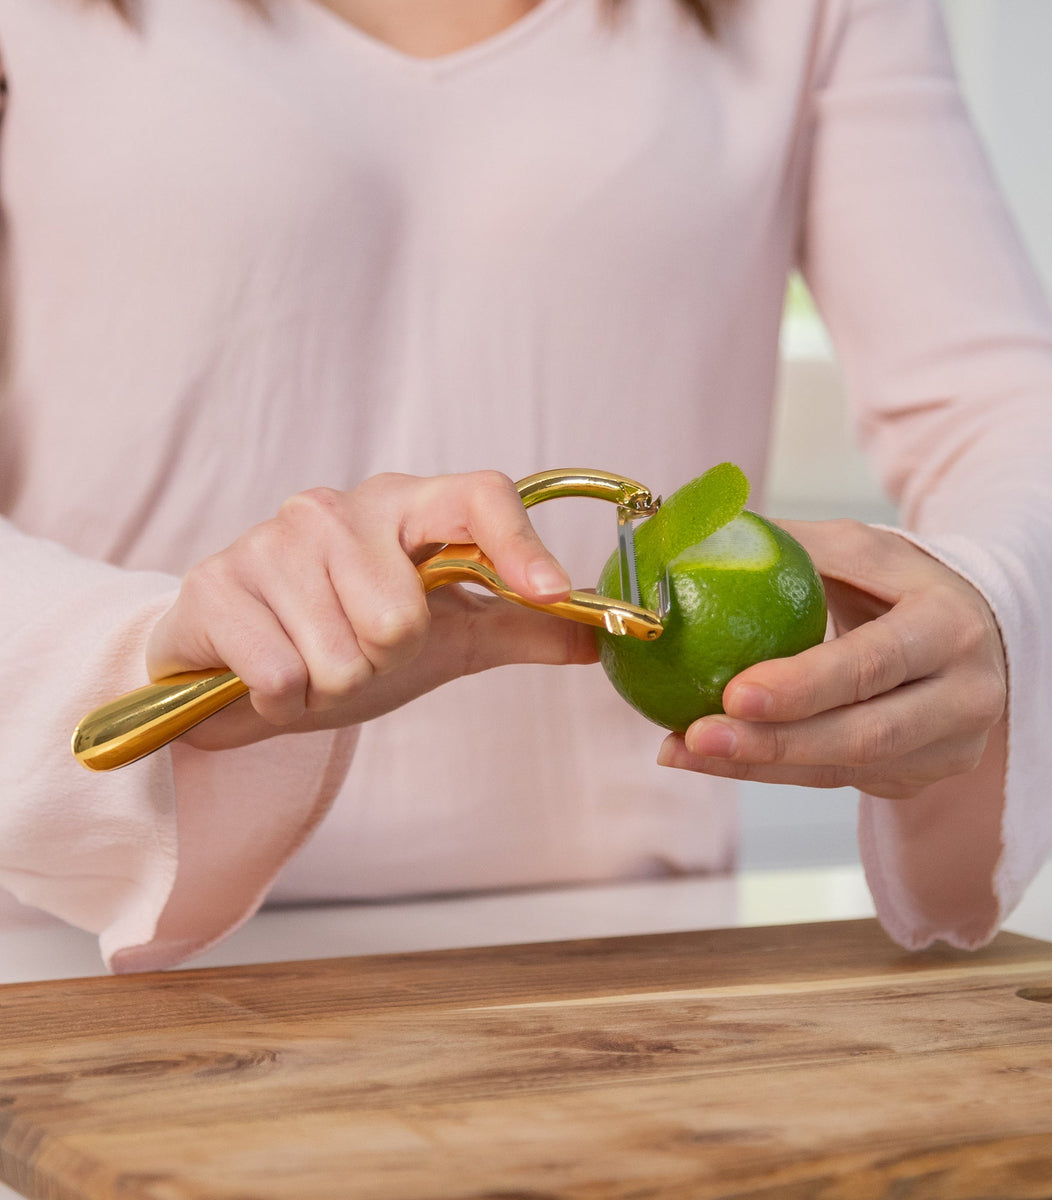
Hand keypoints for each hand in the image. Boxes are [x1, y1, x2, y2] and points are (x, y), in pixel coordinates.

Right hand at [146, 471, 597, 749]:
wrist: (244, 666)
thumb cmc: (350, 638)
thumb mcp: (445, 637)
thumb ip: (519, 630)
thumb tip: (597, 640)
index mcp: (408, 505)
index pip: (477, 495)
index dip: (518, 544)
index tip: (549, 594)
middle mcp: (338, 507)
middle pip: (402, 615)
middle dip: (385, 659)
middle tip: (359, 650)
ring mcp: (271, 538)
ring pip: (342, 653)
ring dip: (333, 682)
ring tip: (314, 659)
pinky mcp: (215, 584)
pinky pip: (282, 676)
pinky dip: (285, 699)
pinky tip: (272, 674)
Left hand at [657, 519, 1006, 798]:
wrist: (976, 632)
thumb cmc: (901, 583)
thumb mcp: (862, 549)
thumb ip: (794, 546)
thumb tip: (702, 537)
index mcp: (950, 627)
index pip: (873, 664)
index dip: (805, 685)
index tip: (734, 693)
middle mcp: (964, 697)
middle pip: (864, 735)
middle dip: (773, 742)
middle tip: (696, 736)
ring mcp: (948, 748)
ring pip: (844, 769)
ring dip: (755, 765)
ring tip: (681, 751)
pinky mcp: (920, 777)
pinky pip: (835, 780)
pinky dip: (768, 771)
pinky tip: (711, 758)